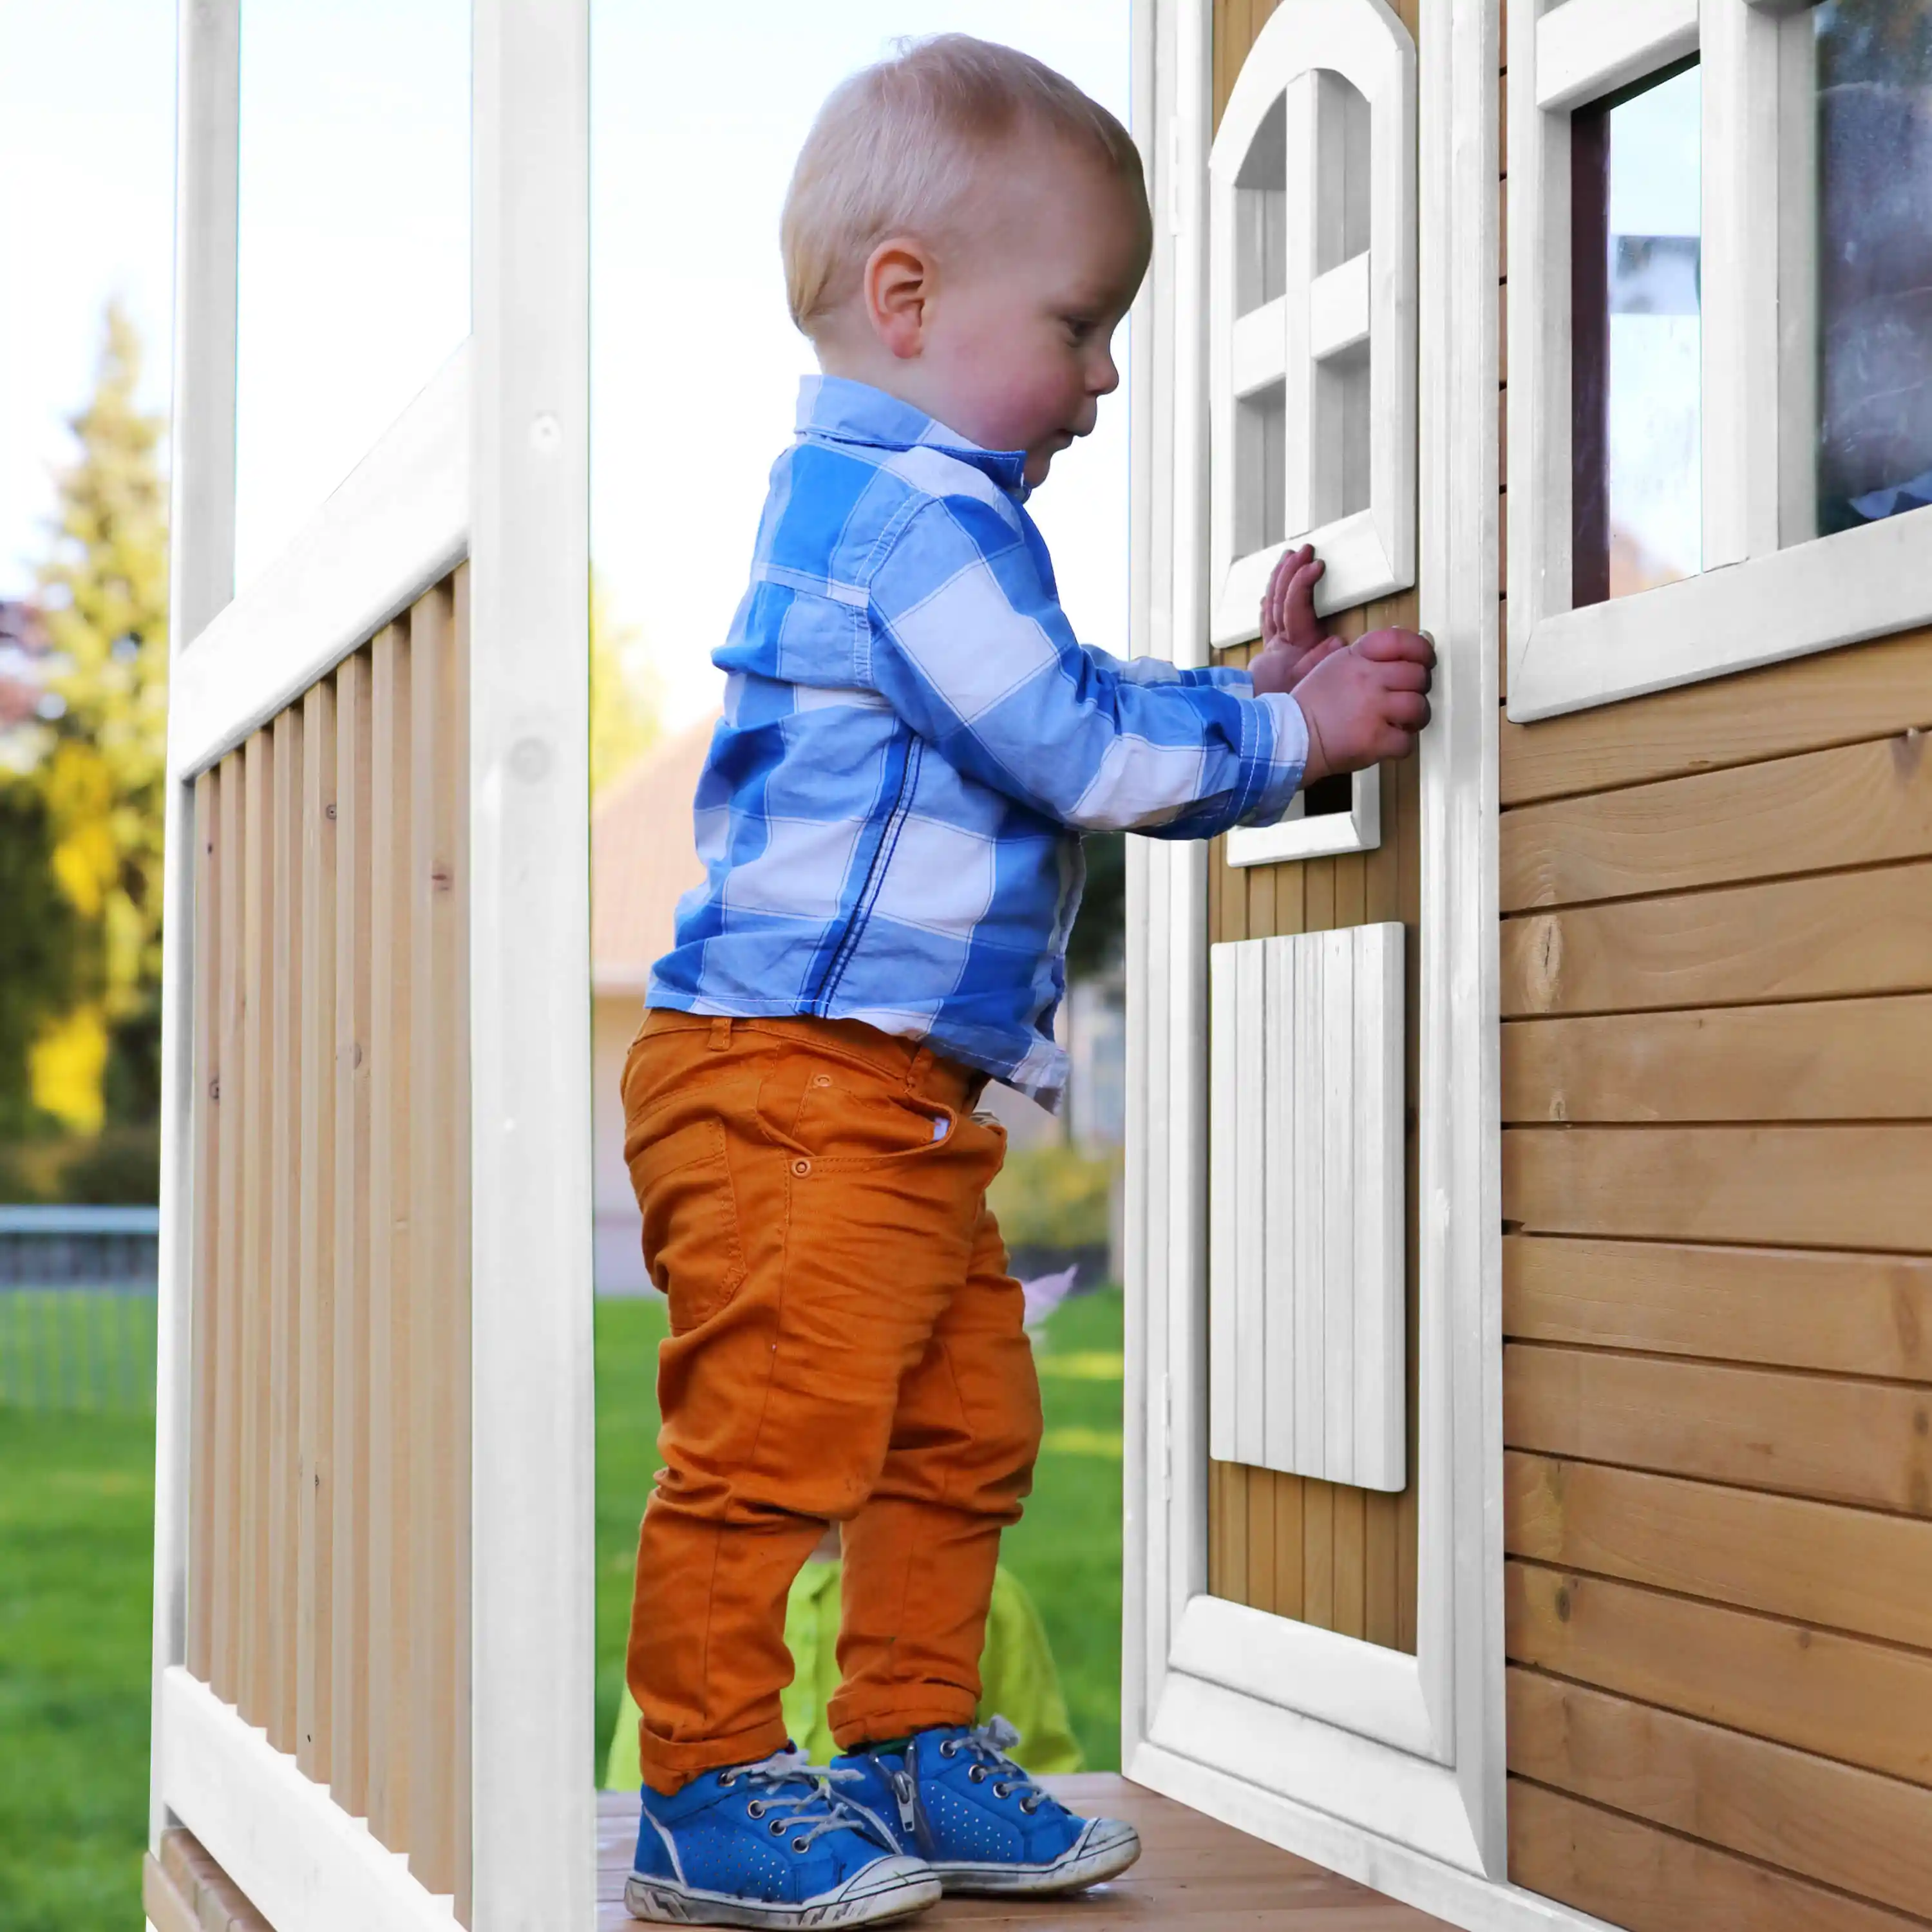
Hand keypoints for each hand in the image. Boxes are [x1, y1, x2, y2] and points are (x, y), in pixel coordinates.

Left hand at [1249, 544, 1345, 695]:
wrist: (1265, 726)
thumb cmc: (1286, 705)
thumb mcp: (1307, 684)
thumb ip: (1319, 661)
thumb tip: (1336, 641)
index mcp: (1293, 643)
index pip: (1295, 603)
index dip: (1303, 582)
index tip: (1316, 565)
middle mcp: (1280, 640)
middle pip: (1281, 597)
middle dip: (1291, 571)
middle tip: (1304, 551)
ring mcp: (1273, 643)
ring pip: (1273, 603)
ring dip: (1280, 578)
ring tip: (1288, 557)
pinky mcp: (1270, 650)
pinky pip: (1268, 618)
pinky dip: (1271, 601)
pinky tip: (1270, 592)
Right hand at [1292, 626, 1435, 783]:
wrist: (1291, 737)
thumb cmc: (1311, 706)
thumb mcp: (1331, 665)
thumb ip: (1363, 656)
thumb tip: (1396, 653)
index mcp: (1356, 658)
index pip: (1400, 641)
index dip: (1421, 650)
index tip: (1426, 660)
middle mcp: (1367, 680)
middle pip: (1417, 675)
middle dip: (1418, 687)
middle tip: (1409, 696)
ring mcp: (1373, 710)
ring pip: (1419, 707)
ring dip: (1416, 717)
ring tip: (1404, 721)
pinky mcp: (1375, 740)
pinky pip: (1407, 742)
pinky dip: (1401, 745)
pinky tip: (1389, 741)